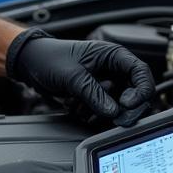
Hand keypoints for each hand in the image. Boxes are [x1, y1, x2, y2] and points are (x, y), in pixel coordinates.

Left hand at [6, 28, 154, 122]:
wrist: (30, 63)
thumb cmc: (49, 58)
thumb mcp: (72, 76)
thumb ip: (94, 94)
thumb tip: (114, 112)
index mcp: (113, 55)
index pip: (142, 73)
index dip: (141, 91)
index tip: (127, 104)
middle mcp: (113, 69)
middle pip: (135, 94)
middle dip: (122, 108)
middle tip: (111, 117)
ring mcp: (105, 84)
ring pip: (119, 106)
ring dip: (102, 112)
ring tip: (82, 107)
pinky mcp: (95, 95)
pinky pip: (104, 111)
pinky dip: (93, 114)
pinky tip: (77, 108)